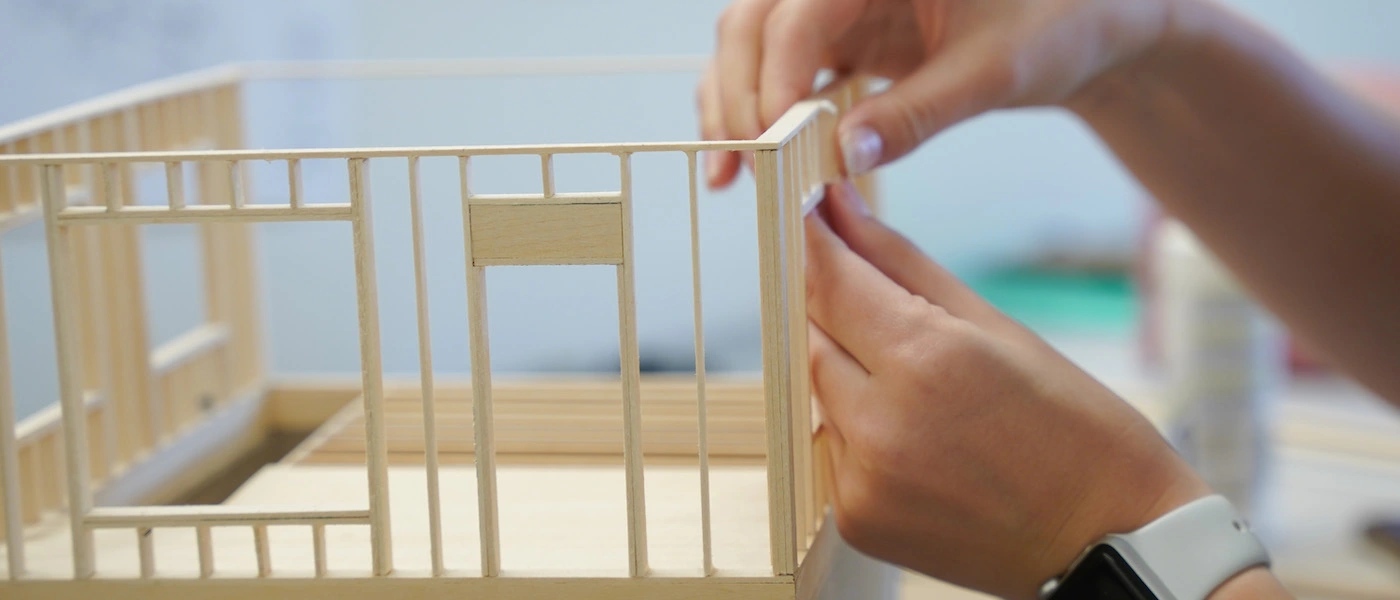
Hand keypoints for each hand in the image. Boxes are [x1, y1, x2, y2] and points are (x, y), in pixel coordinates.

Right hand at [698, 0, 1176, 186]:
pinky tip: (750, 165)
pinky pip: (779, 70)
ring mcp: (837, 4)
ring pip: (751, 45)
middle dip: (738, 96)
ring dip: (733, 107)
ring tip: (730, 177)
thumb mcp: (994, 71)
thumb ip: (918, 113)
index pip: (797, 14)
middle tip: (745, 170)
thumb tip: (842, 159)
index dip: (775, 80)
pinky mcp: (841, 36)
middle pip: (752, 24)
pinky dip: (760, 114)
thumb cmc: (1058, 22)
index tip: (773, 147)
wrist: (1088, 19)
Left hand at [806, 183, 1208, 597]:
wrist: (1111, 543)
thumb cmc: (1077, 432)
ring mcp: (863, 479)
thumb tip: (842, 210)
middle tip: (874, 296)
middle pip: (814, 336)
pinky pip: (830, 447)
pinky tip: (913, 431)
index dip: (815, 241)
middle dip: (834, 308)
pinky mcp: (857, 518)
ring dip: (846, 371)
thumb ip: (904, 266)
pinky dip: (855, 427)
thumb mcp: (998, 328)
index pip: (832, 281)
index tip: (809, 213)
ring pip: (817, 392)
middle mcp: (881, 423)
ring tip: (918, 380)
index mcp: (926, 361)